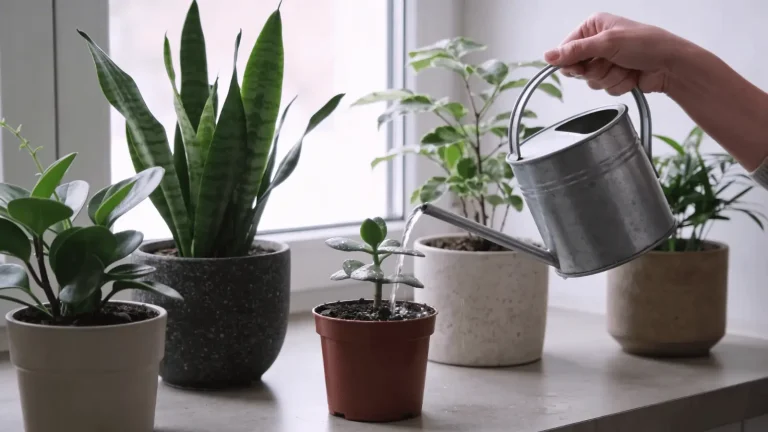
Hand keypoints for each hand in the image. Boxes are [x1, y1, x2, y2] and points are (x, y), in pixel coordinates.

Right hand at [543, 13, 685, 95]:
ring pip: (591, 81)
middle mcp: (597, 42)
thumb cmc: (645, 45)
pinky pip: (604, 88)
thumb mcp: (607, 44)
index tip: (581, 67)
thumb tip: (546, 56)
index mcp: (593, 27)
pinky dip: (619, 84)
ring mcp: (607, 61)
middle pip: (577, 68)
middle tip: (611, 62)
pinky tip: (632, 76)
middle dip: (596, 70)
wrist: (671, 65)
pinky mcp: (615, 76)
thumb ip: (575, 51)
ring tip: (626, 68)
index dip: (571, 62)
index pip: (566, 49)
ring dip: (610, 78)